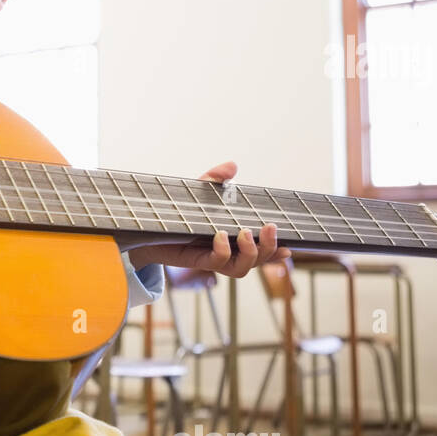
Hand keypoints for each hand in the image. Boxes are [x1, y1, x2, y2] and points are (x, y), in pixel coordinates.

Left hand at [129, 161, 291, 277]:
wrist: (146, 231)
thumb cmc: (176, 214)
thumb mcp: (197, 194)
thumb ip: (215, 180)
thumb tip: (232, 166)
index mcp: (232, 240)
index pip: (260, 251)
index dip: (275, 252)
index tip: (290, 247)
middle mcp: (226, 253)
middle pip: (257, 261)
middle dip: (268, 248)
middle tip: (269, 228)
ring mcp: (212, 259)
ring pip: (241, 269)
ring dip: (250, 253)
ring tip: (245, 233)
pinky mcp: (196, 261)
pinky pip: (216, 263)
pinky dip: (222, 251)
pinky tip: (220, 236)